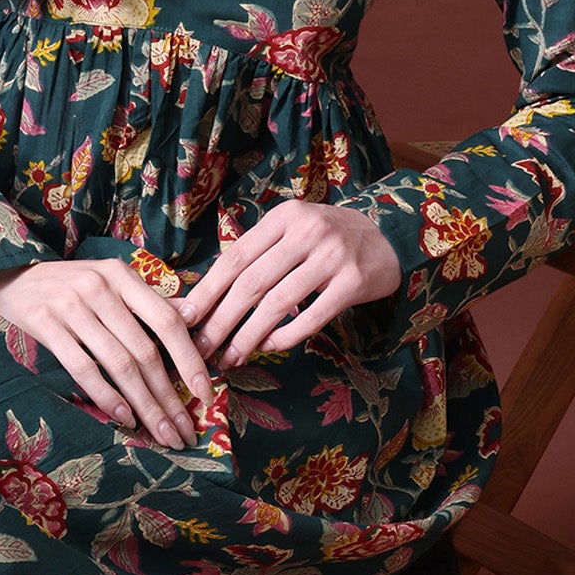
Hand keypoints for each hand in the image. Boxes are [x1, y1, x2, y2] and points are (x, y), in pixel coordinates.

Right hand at [0, 257, 214, 447]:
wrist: (4, 276)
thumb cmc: (64, 285)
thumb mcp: (107, 282)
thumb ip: (147, 302)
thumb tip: (193, 318)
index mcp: (121, 276)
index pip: (167, 321)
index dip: (189, 361)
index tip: (206, 396)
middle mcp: (99, 288)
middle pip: (145, 351)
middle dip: (169, 398)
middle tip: (185, 432)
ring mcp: (71, 306)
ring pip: (119, 364)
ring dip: (144, 405)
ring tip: (161, 434)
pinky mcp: (45, 324)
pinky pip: (83, 368)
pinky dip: (106, 395)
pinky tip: (124, 418)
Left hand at [178, 200, 399, 369]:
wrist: (388, 237)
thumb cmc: (326, 240)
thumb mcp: (291, 231)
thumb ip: (257, 254)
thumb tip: (206, 296)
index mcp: (283, 217)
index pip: (235, 257)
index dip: (207, 291)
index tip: (185, 319)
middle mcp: (306, 232)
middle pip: (252, 282)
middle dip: (221, 320)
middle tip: (202, 348)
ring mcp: (332, 256)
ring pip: (278, 303)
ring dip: (249, 335)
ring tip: (231, 357)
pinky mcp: (354, 282)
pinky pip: (312, 317)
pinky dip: (286, 336)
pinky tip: (269, 347)